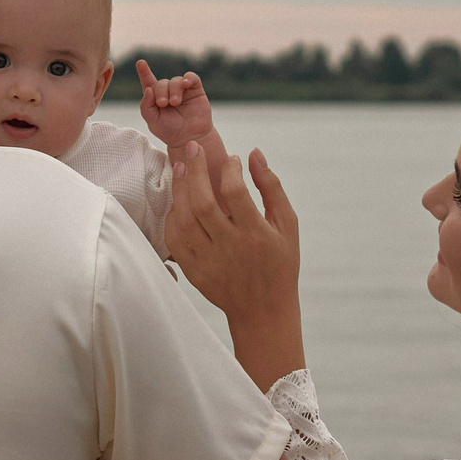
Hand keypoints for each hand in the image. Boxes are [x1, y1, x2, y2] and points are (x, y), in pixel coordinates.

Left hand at [137, 60, 215, 150]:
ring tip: (175, 103)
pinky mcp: (195, 89)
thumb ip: (146, 106)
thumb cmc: (170, 131)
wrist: (190, 137)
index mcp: (155, 98)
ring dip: (174, 90)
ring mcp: (182, 90)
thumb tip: (148, 89)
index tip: (140, 63)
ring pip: (176, 81)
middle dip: (161, 92)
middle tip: (163, 104)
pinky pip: (191, 78)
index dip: (144, 72)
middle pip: (162, 83)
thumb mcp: (153, 121)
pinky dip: (188, 78)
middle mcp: (168, 91)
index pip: (148, 82)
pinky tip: (185, 84)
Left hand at [165, 143, 305, 390]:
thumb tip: (254, 154)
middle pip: (202, 203)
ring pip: (183, 219)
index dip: (230, 170)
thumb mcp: (288, 226)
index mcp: (256, 235)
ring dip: (179, 189)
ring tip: (182, 168)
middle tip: (192, 148)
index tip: (231, 159)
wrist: (263, 311)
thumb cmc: (279, 263)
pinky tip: (178, 200)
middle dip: (196, 170)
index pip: (235, 193)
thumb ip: (272, 188)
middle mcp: (230, 248)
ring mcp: (208, 261)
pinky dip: (172, 216)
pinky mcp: (194, 271)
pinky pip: (174, 239)